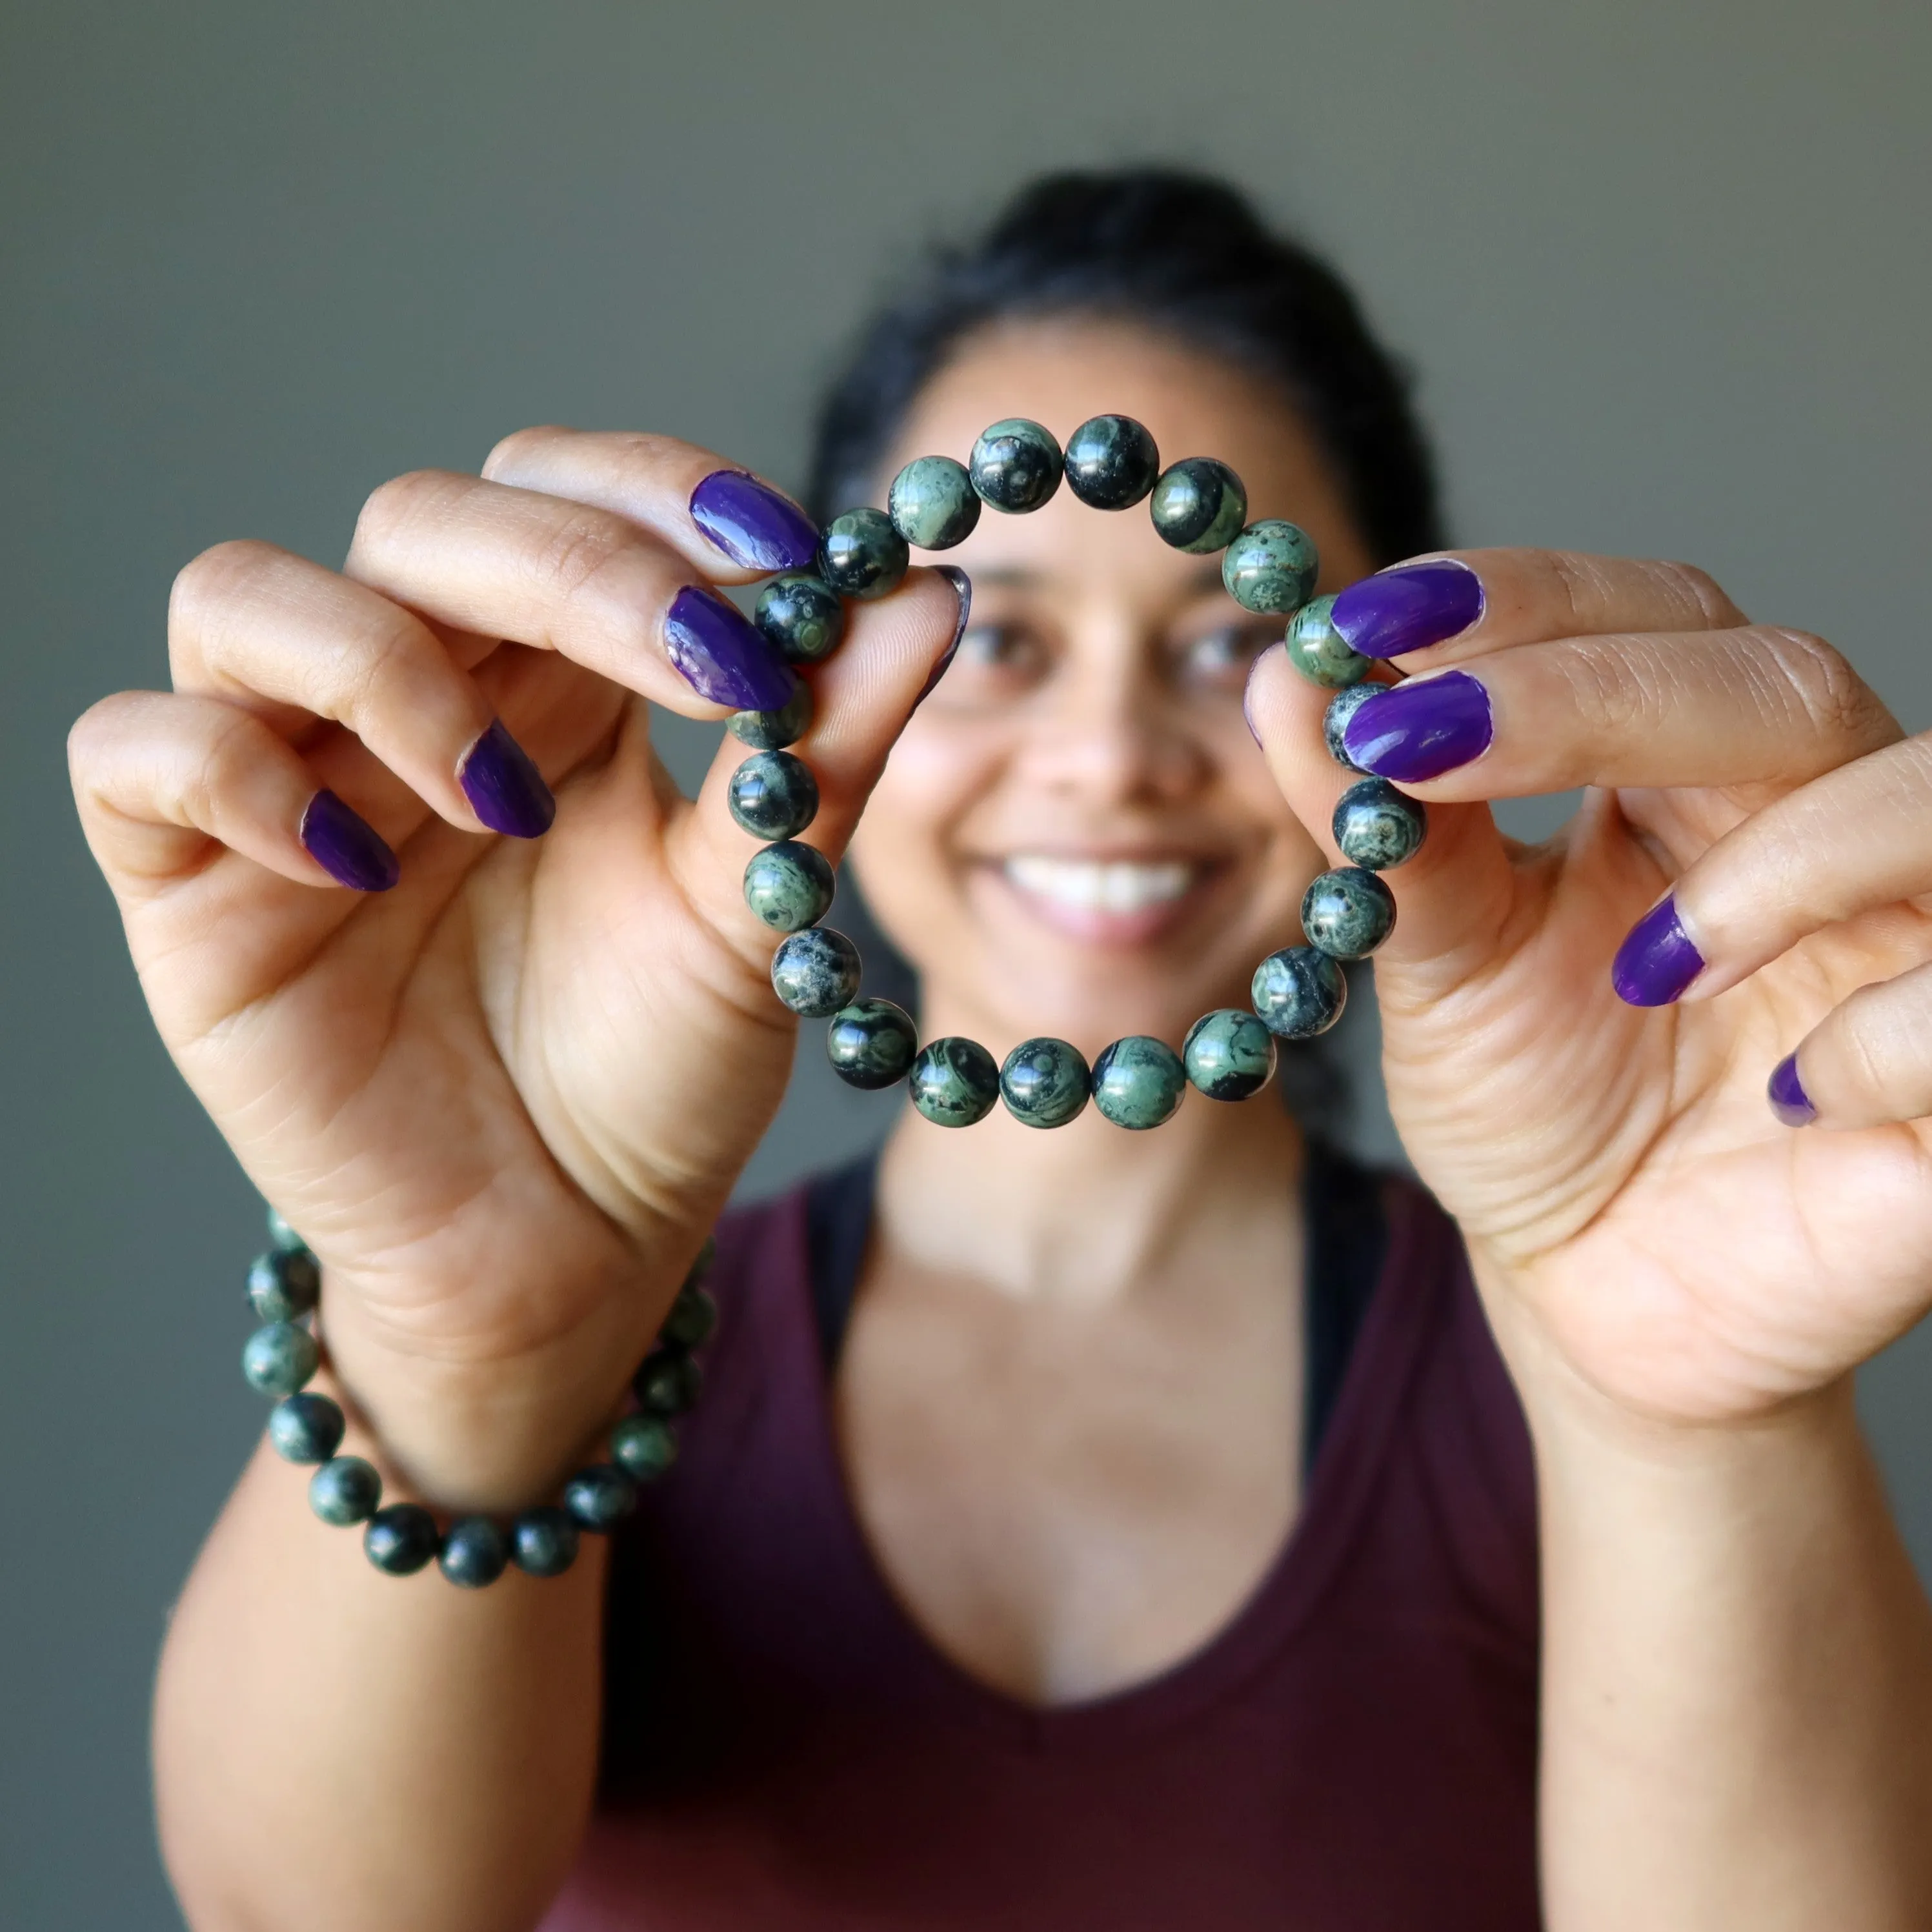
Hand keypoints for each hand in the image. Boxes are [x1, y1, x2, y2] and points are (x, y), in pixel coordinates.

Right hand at [69, 431, 960, 1500]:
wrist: (569, 1250)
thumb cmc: (657, 1073)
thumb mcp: (755, 909)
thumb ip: (821, 751)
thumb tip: (922, 593)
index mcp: (553, 681)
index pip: (562, 493)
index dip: (657, 490)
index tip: (784, 551)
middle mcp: (414, 699)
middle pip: (424, 519)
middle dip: (570, 566)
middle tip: (701, 664)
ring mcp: (289, 779)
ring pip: (245, 595)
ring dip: (389, 660)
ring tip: (507, 800)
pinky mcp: (194, 885)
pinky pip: (134, 753)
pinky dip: (228, 772)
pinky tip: (353, 869)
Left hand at [1247, 550, 1931, 1426]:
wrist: (1598, 1299)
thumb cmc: (1534, 1114)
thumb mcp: (1441, 968)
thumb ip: (1383, 828)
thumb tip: (1284, 677)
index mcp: (1690, 777)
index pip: (1648, 621)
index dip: (1519, 600)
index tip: (1362, 626)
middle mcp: (1819, 823)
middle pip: (1777, 680)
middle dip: (1593, 694)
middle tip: (1419, 736)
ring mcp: (1909, 941)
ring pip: (1923, 801)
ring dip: (1775, 861)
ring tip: (1647, 962)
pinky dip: (1882, 1038)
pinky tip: (1783, 1101)